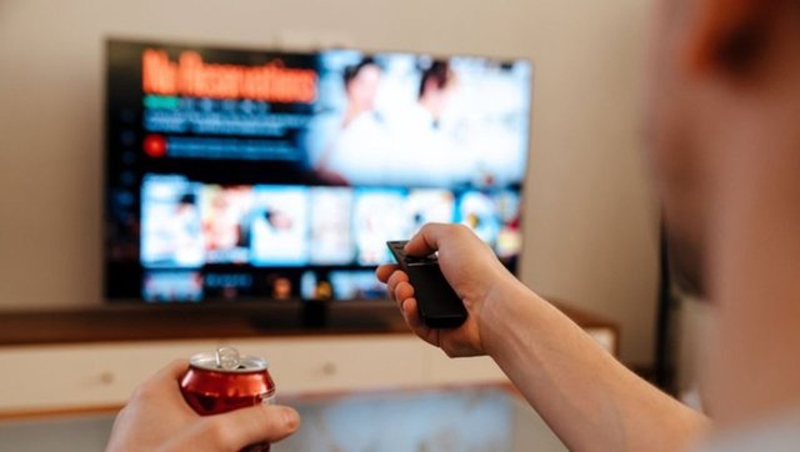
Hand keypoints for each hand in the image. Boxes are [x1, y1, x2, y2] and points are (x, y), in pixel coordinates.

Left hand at [106, 360, 299, 451]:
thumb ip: (256, 423)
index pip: (195, 366)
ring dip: (219, 438)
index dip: (224, 373)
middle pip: (198, 400)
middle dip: (229, 412)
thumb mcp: (216, 439)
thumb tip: (287, 418)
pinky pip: (183, 450)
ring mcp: (144, 444)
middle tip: (252, 424)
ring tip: (242, 448)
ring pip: (191, 431)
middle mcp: (144, 416)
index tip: (248, 385)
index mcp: (154, 393)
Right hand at [377, 223, 517, 356]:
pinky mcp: (442, 336)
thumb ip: (427, 234)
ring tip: (407, 290)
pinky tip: (412, 305)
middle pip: (409, 287)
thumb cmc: (478, 270)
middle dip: (395, 281)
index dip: (399, 266)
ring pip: (409, 306)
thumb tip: (410, 249)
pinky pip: (418, 326)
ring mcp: (445, 314)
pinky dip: (410, 314)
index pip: (420, 266)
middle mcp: (450, 290)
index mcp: (454, 267)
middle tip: (396, 278)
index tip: (385, 267)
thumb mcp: (453, 235)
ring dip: (400, 295)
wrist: (493, 307)